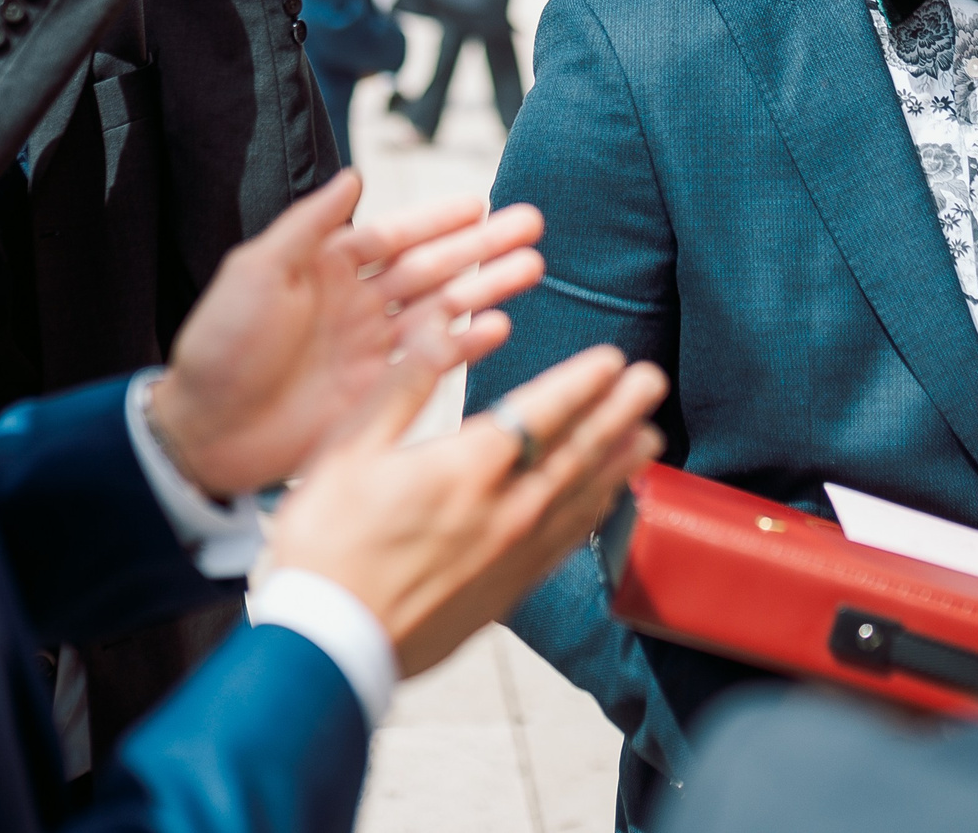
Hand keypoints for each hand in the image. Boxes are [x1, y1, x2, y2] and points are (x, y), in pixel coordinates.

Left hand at [146, 173, 546, 496]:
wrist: (205, 429)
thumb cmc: (220, 344)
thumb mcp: (258, 270)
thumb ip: (309, 226)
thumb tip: (354, 176)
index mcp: (327, 269)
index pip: (395, 235)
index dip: (438, 219)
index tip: (481, 201)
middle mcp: (357, 304)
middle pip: (431, 268)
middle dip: (481, 247)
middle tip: (531, 226)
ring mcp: (372, 348)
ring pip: (442, 309)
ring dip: (485, 289)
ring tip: (531, 269)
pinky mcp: (379, 391)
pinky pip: (431, 362)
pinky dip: (465, 345)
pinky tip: (498, 327)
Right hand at [273, 344, 668, 675]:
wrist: (325, 646)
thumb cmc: (324, 545)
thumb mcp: (346, 451)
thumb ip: (401, 387)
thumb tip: (438, 331)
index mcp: (465, 468)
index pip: (542, 413)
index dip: (581, 383)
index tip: (613, 358)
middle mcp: (502, 511)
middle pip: (577, 454)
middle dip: (618, 413)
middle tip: (653, 382)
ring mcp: (509, 558)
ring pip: (580, 502)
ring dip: (618, 465)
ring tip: (649, 438)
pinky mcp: (504, 594)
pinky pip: (564, 546)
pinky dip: (592, 516)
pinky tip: (603, 504)